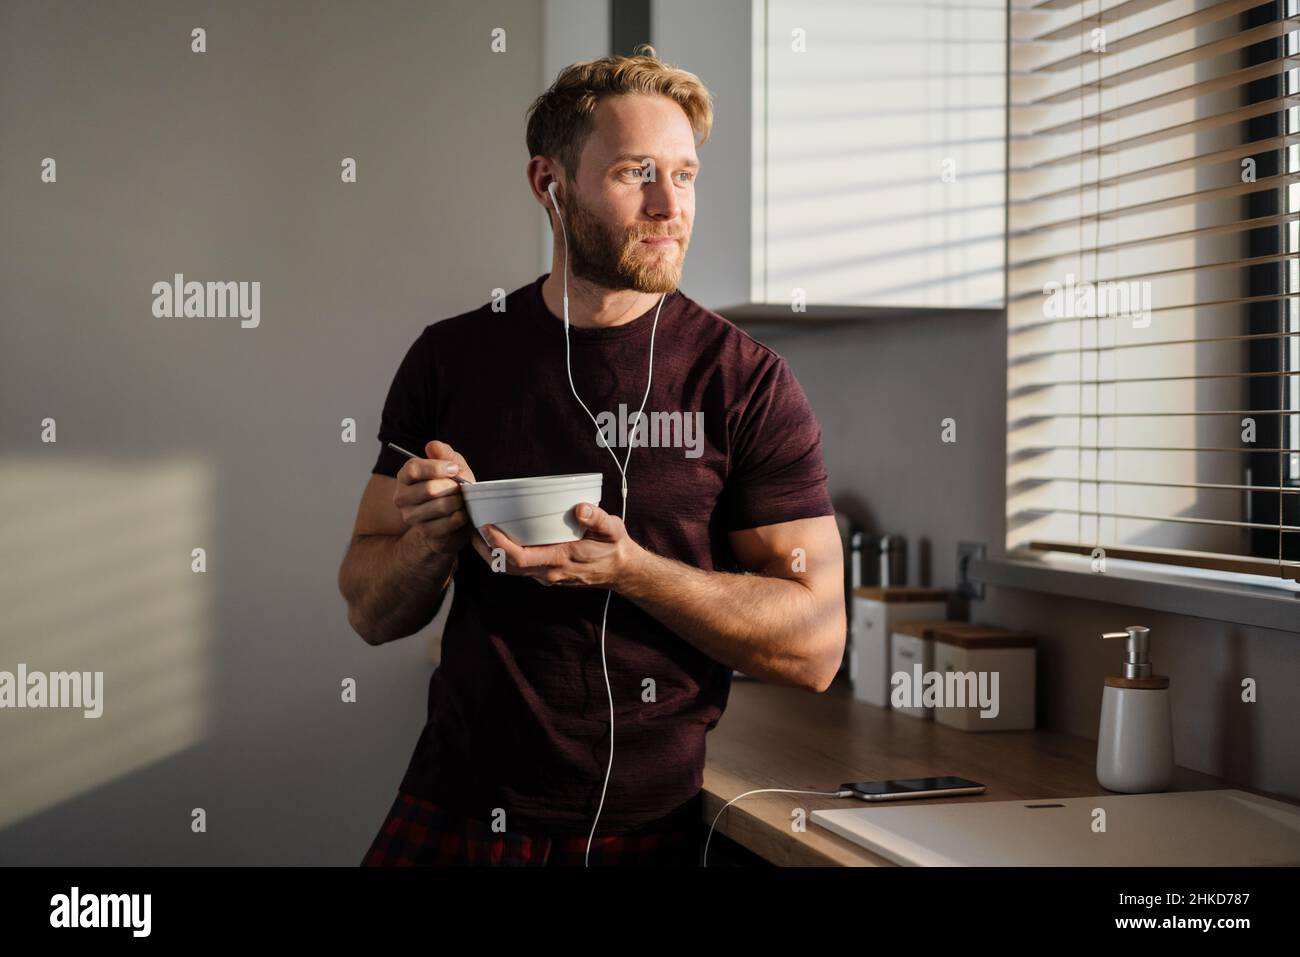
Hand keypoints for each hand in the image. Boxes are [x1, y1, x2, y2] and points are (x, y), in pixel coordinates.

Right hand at [393, 440, 477, 557]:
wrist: (453, 518)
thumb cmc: (451, 488)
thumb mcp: (452, 466)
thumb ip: (444, 453)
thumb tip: (432, 445)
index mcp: (405, 476)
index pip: (413, 469)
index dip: (436, 468)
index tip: (454, 469)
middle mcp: (402, 497)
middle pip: (429, 489)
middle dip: (452, 487)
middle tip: (461, 488)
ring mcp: (411, 516)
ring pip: (440, 506)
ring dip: (458, 502)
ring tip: (462, 500)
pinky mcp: (425, 532)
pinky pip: (448, 522)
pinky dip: (460, 516)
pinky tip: (461, 514)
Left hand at [470, 502, 642, 588]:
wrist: (621, 571)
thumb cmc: (614, 547)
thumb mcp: (612, 529)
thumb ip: (597, 518)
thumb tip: (580, 508)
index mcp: (560, 560)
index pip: (521, 558)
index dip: (500, 545)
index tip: (486, 526)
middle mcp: (548, 573)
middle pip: (506, 566)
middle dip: (485, 548)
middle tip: (469, 526)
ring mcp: (545, 576)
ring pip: (508, 570)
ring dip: (489, 553)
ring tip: (475, 532)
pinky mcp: (544, 574)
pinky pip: (517, 568)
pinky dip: (501, 555)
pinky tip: (495, 539)